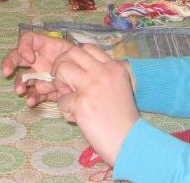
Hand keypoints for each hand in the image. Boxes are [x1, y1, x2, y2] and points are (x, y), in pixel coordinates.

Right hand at [1, 32, 76, 105]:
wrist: (89, 84)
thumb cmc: (82, 62)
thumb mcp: (73, 54)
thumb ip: (59, 58)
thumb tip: (45, 66)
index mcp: (47, 46)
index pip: (29, 39)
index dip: (24, 46)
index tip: (29, 59)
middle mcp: (40, 59)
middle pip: (18, 56)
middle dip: (9, 62)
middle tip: (6, 72)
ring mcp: (40, 75)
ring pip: (23, 77)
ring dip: (19, 83)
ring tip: (20, 91)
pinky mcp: (43, 91)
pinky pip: (33, 93)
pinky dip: (31, 97)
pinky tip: (31, 102)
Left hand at [52, 44, 137, 165]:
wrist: (130, 141)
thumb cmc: (124, 119)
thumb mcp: (120, 87)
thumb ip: (103, 76)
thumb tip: (78, 71)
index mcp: (114, 68)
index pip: (88, 48)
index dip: (75, 57)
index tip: (73, 70)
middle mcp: (103, 72)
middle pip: (72, 52)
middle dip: (61, 64)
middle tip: (61, 80)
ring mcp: (91, 86)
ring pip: (62, 69)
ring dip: (59, 83)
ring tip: (68, 98)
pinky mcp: (81, 103)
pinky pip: (61, 99)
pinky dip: (65, 110)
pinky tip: (76, 118)